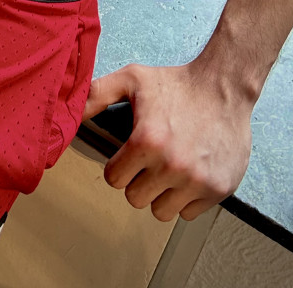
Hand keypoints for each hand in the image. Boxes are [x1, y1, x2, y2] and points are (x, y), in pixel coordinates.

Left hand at [81, 60, 253, 220]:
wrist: (224, 86)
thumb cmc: (176, 82)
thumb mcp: (133, 79)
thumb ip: (97, 95)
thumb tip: (68, 112)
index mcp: (147, 140)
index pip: (114, 179)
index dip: (118, 165)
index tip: (129, 153)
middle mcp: (172, 164)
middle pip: (135, 198)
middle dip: (138, 180)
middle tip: (151, 159)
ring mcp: (197, 179)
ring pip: (161, 211)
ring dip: (161, 193)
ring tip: (169, 166)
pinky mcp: (218, 189)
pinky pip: (188, 213)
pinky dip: (186, 198)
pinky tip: (189, 172)